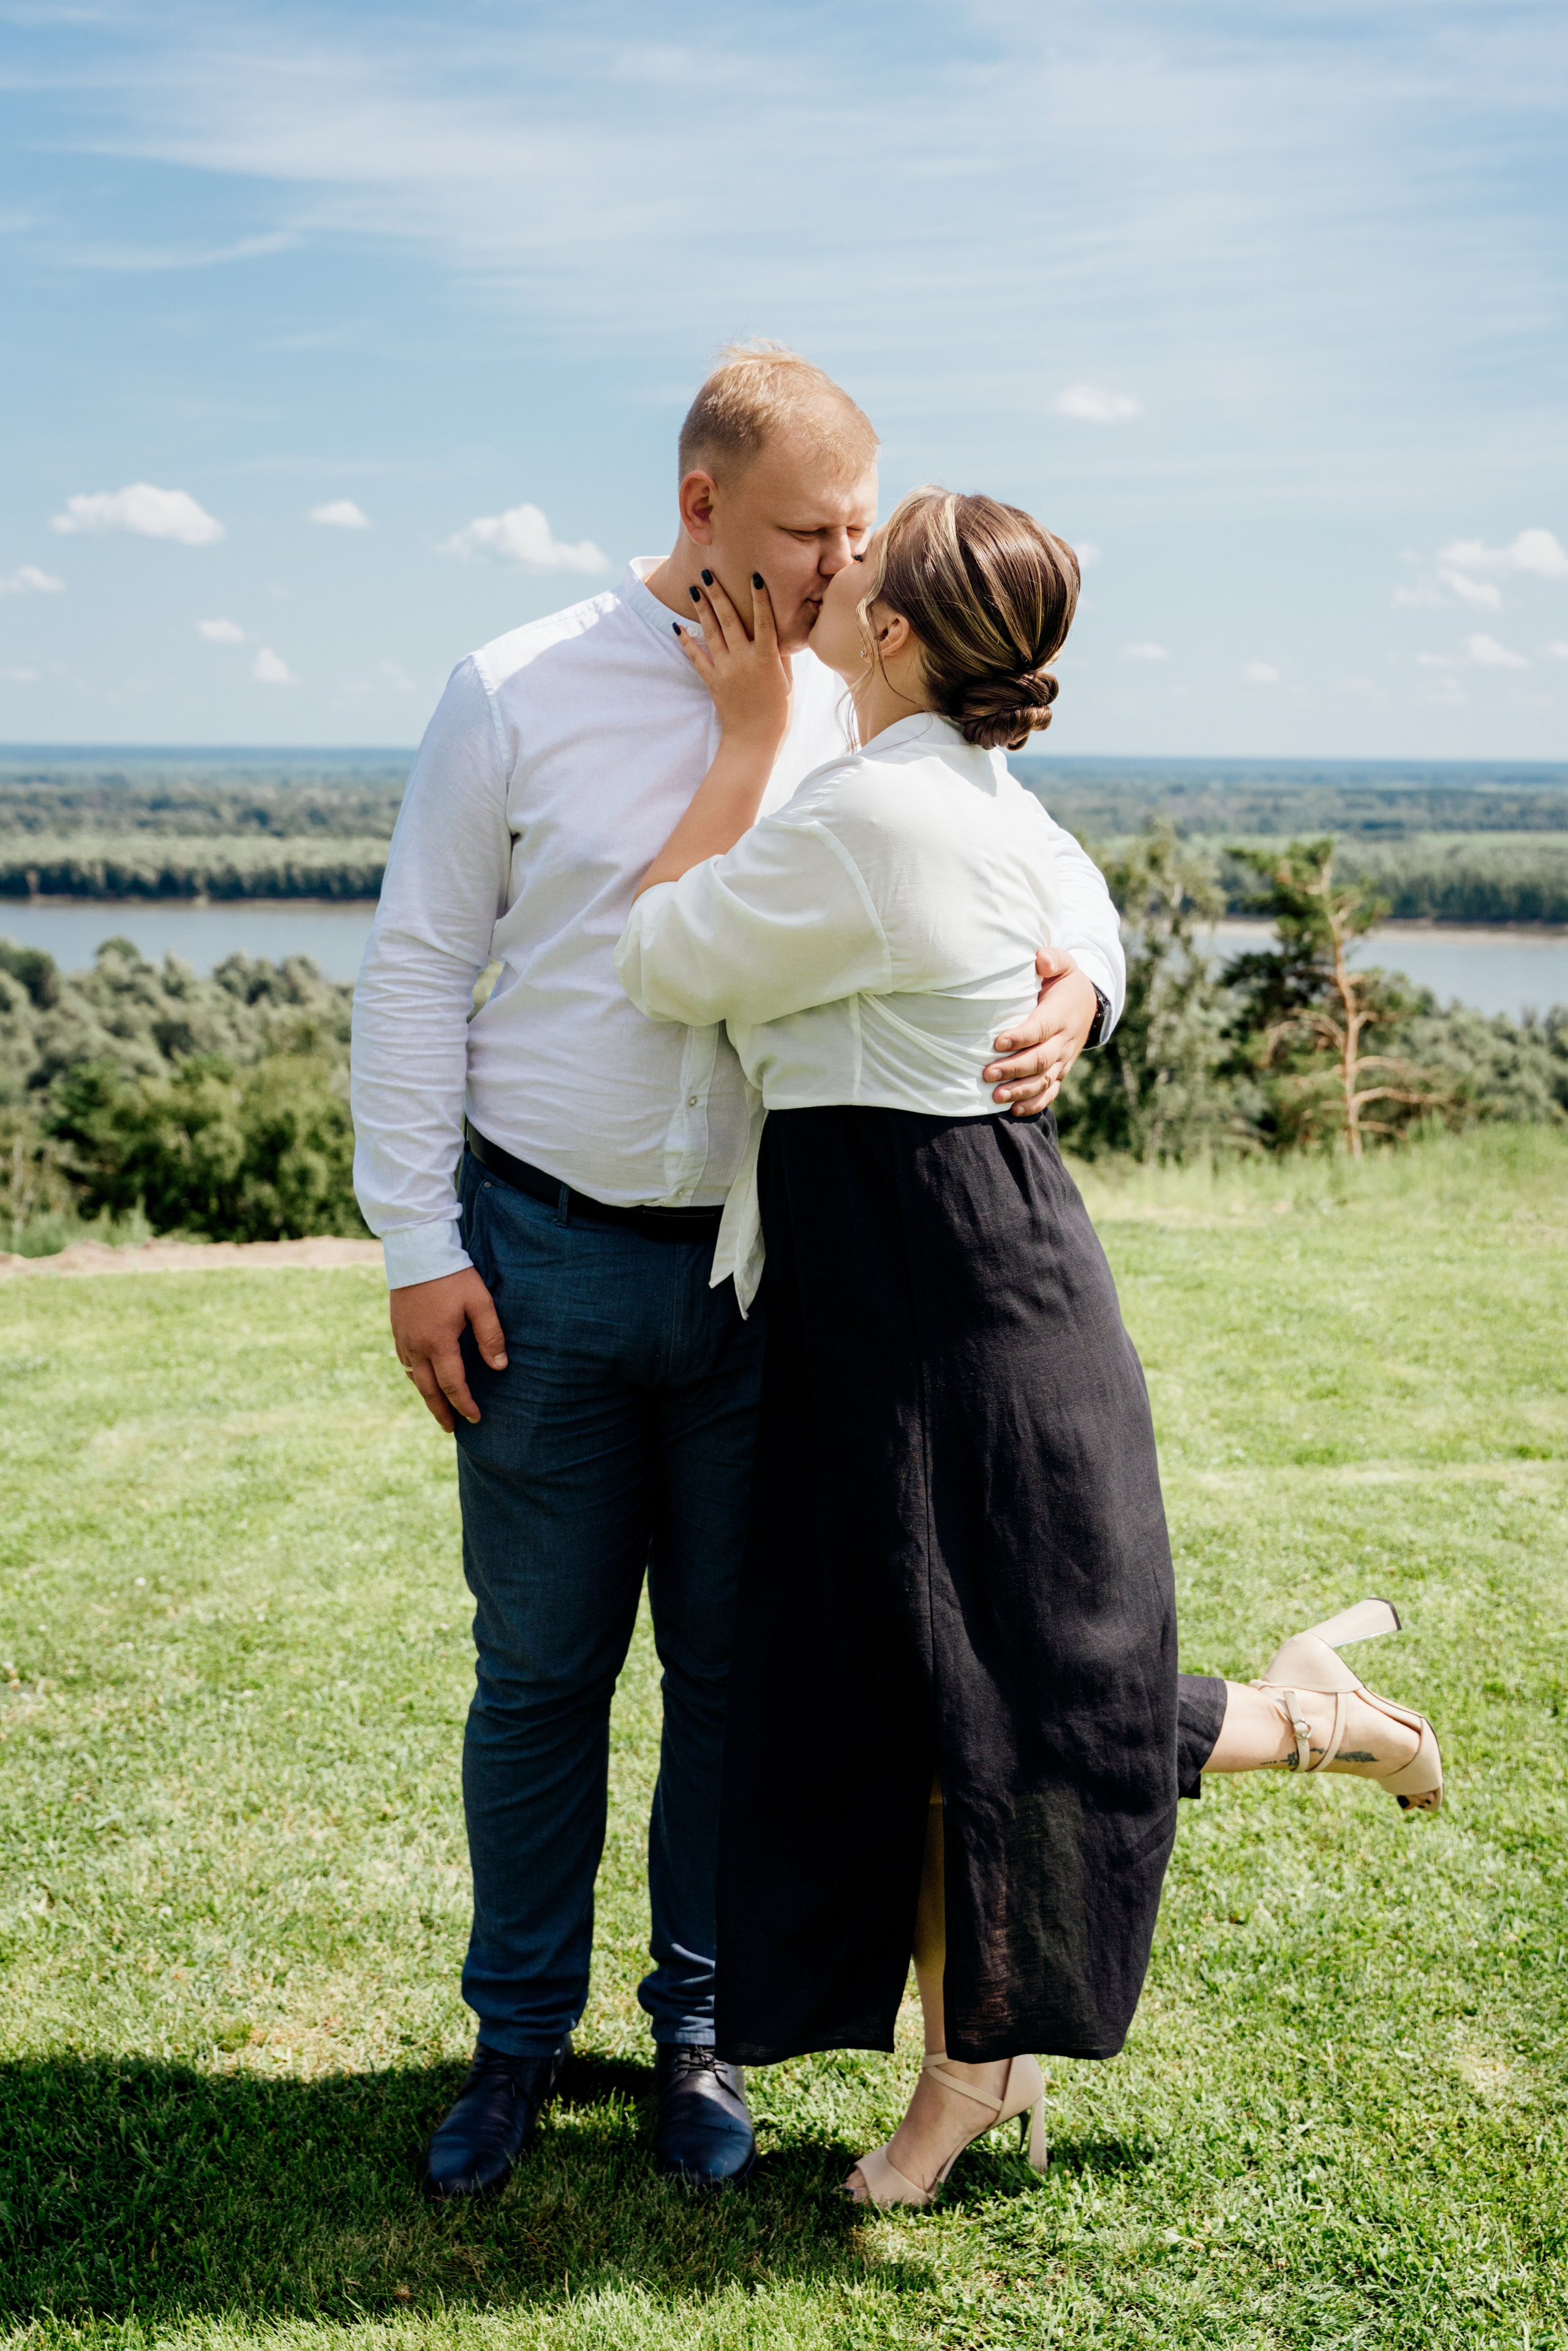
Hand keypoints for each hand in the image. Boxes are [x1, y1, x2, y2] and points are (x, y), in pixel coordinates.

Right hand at [389, 1267, 506, 1431]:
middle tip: (451, 1429)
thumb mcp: (479, 1303)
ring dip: (427, 1396)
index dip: (464, 1404)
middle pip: (428, 1390)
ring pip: (414, 1377)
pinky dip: (416, 1376)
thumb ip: (490, 1336)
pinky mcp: (396, 1329)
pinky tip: (423, 1378)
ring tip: (439, 1408)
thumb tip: (500, 1367)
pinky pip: (405, 1362)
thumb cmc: (453, 1276)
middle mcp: (416, 1346)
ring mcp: (402, 1338)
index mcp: (438, 1343)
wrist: (417, 1250)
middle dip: (441, 1411)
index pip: (452, 1385)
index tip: (476, 1418)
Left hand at [677, 570, 792, 749]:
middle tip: (709, 573)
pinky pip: (696, 657)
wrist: (754, 741)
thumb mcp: (786, 683)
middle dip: (719, 594)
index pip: (764, 620)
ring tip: (695, 589)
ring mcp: (726, 670)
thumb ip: (781, 658)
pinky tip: (677, 626)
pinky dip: (686, 641)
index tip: (754, 576)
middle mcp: (744, 659)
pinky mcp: (712, 681)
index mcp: (767, 658)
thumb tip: (780, 637)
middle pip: (730, 619)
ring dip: (702, 609)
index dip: (759, 597)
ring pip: (712, 633)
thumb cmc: (777, 714)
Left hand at [984, 949, 1099, 1115]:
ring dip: (1020, 1091)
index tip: (997, 1042)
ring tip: (995, 1097)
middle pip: (1040, 1060)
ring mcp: (1064, 1059)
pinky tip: (1015, 1110)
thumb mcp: (1064, 965)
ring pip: (1044, 1080)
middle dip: (1013, 1068)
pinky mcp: (1061, 1071)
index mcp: (1061, 1015)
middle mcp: (1064, 1041)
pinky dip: (1034, 1104)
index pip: (1040, 1028)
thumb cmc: (1065, 982)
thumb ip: (1053, 960)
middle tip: (987, 1074)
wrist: (1088, 1003)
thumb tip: (1041, 959)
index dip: (1020, 1037)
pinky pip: (1050, 1092)